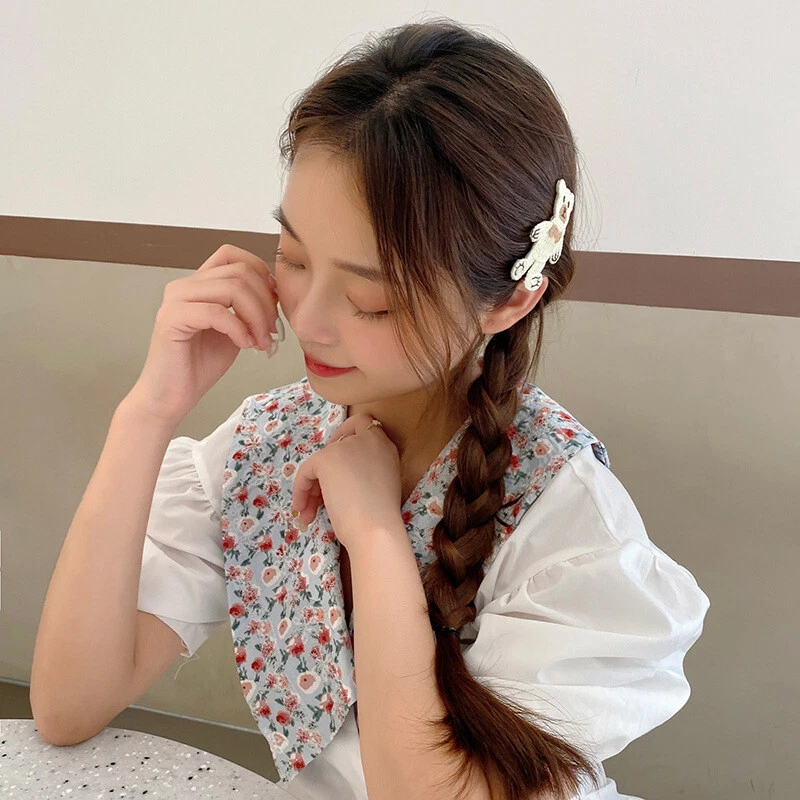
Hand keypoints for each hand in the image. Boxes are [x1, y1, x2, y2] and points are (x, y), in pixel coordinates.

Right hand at [127, 243, 281, 424]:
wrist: (172, 396)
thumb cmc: (200, 365)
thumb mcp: (235, 329)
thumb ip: (248, 308)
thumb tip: (275, 293)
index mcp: (199, 284)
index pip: (232, 255)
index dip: (260, 272)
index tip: (274, 302)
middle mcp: (184, 286)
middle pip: (239, 272)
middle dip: (266, 302)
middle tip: (272, 331)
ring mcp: (175, 300)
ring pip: (232, 288)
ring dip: (257, 316)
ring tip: (261, 342)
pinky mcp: (171, 320)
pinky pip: (217, 312)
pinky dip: (239, 329)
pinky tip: (245, 346)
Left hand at [290, 413, 403, 551]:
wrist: (377, 530)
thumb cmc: (380, 518)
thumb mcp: (379, 483)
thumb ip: (365, 469)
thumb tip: (337, 474)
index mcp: (385, 444)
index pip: (361, 423)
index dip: (344, 438)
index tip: (337, 464)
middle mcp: (368, 438)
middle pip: (335, 446)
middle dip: (324, 473)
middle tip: (318, 498)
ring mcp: (346, 446)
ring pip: (319, 462)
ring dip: (311, 487)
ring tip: (310, 514)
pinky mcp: (327, 458)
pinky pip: (306, 472)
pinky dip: (301, 490)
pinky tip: (304, 511)